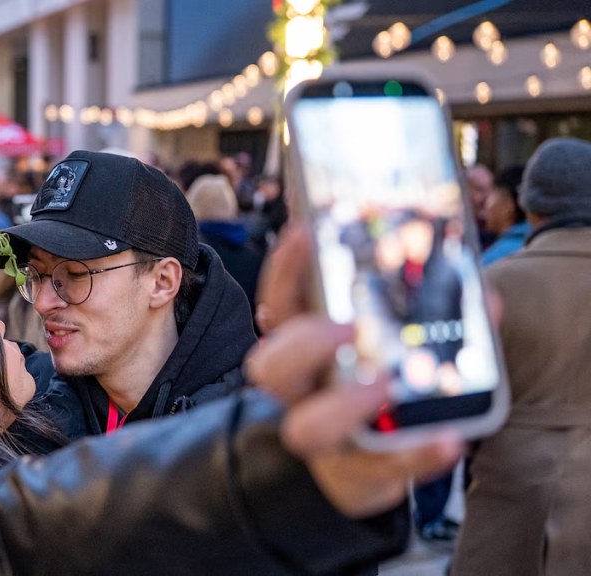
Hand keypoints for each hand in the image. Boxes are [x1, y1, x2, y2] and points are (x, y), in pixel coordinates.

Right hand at [244, 225, 461, 517]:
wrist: (364, 463)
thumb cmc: (375, 390)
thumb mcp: (394, 348)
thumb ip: (431, 320)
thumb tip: (486, 298)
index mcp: (305, 351)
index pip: (278, 305)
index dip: (284, 271)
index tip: (303, 234)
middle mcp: (302, 393)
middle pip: (271, 367)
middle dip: (304, 342)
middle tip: (347, 329)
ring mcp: (322, 438)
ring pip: (306, 428)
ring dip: (344, 404)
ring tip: (385, 386)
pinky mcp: (353, 479)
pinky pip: (374, 475)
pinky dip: (413, 458)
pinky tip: (446, 442)